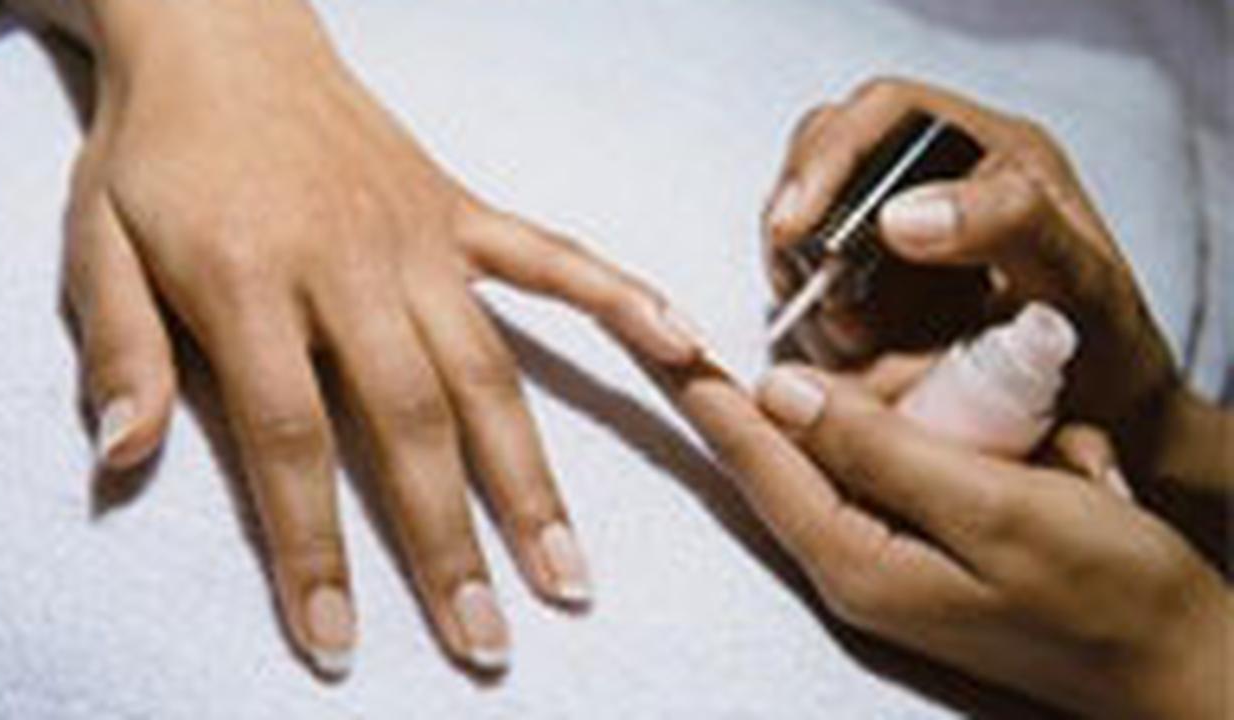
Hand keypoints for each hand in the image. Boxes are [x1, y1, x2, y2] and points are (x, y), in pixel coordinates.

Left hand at [62, 0, 702, 674]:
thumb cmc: (157, 150)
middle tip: (485, 638)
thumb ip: (120, 352)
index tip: (336, 638)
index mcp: (250, 279)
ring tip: (570, 570)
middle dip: (448, 540)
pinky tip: (680, 345)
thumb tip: (120, 461)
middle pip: (411, 421)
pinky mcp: (459, 210)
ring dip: (532, 477)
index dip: (313, 547)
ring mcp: (419, 237)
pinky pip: (551, 258)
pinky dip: (618, 300)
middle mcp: (350, 265)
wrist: (223, 32)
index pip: (288, 437)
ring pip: (489, 370)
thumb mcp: (94, 241)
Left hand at [663, 365, 1229, 718]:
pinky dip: (967, 439)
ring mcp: (887, 549)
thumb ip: (882, 448)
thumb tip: (779, 389)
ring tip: (1032, 445)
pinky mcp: (926, 536)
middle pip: (800, 440)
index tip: (641, 324)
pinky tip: (1044, 457)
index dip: (694, 383)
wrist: (1177, 663)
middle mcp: (850, 555)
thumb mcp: (998, 510)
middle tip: (929, 377)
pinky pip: (917, 459)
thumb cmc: (1105, 595)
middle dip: (848, 388)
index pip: (746, 453)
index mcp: (850, 555)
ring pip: (865, 440)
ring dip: (933, 412)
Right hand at [761, 78, 1185, 475]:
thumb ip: (1009, 226)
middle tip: (801, 283)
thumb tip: (902, 215)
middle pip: (827, 156)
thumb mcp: (1077, 278)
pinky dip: (813, 309)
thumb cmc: (1102, 343)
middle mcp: (938, 174)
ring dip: (803, 272)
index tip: (796, 225)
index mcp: (994, 150)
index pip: (884, 114)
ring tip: (848, 333)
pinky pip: (812, 276)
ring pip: (808, 218)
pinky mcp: (870, 279)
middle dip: (802, 221)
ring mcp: (897, 227)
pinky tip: (850, 344)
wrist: (1098, 412)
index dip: (828, 158)